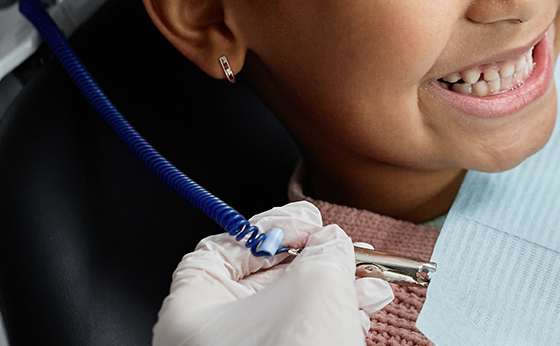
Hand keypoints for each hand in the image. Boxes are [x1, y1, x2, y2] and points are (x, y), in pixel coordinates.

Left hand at [153, 201, 394, 345]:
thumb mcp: (316, 287)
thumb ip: (325, 252)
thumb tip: (333, 243)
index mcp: (191, 310)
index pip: (224, 247)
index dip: (270, 229)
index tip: (308, 224)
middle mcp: (208, 338)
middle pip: (263, 279)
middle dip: (316, 263)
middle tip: (344, 251)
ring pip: (289, 312)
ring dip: (334, 292)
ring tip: (367, 285)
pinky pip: (298, 338)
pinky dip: (330, 322)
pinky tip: (358, 315)